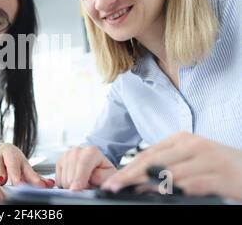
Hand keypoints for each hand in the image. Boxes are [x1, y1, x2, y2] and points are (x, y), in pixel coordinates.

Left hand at [0, 143, 53, 187]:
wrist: (9, 149)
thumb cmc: (2, 156)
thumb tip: (0, 181)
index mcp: (11, 157)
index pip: (14, 169)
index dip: (16, 176)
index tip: (18, 183)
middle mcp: (22, 162)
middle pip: (28, 171)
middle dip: (34, 179)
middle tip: (39, 185)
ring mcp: (28, 167)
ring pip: (34, 174)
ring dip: (41, 180)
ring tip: (48, 185)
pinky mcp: (31, 172)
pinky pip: (37, 176)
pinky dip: (44, 180)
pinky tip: (50, 184)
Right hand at [56, 146, 116, 190]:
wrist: (95, 163)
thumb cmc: (103, 170)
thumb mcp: (109, 174)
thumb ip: (102, 177)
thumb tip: (91, 179)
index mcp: (91, 151)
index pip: (82, 166)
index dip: (79, 180)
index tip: (76, 190)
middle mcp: (77, 150)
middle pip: (71, 176)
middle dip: (78, 185)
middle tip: (88, 184)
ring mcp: (66, 155)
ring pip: (64, 179)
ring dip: (72, 185)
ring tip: (82, 181)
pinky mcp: (59, 161)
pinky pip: (58, 180)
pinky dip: (65, 184)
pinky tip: (74, 180)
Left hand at [102, 132, 241, 200]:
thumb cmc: (217, 165)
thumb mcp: (190, 159)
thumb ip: (166, 166)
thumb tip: (138, 180)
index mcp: (182, 139)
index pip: (148, 153)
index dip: (128, 168)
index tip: (113, 180)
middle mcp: (193, 145)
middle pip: (154, 162)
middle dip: (130, 176)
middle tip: (114, 187)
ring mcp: (208, 159)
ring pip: (171, 173)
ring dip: (148, 185)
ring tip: (132, 192)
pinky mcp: (221, 175)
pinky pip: (194, 184)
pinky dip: (176, 190)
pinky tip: (163, 194)